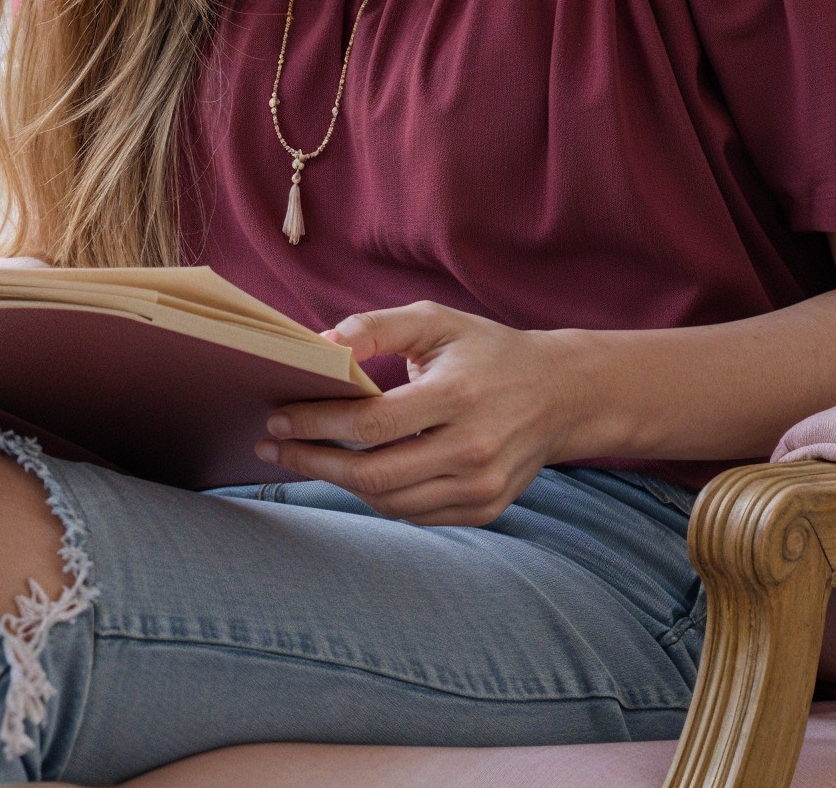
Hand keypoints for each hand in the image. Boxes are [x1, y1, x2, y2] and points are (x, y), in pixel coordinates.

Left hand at [253, 302, 576, 526]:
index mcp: (459, 395)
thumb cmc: (488, 351)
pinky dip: (377, 497)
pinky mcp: (485, 509)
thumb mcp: (436, 321)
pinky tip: (352, 473)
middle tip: (273, 448)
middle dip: (313, 462)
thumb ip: (377, 326)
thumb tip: (320, 346)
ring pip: (389, 501)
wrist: (562, 393)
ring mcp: (482, 486)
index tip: (277, 419)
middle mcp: (473, 447)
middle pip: (374, 474)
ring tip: (306, 457)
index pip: (372, 423)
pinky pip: (413, 513)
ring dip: (338, 482)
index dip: (317, 424)